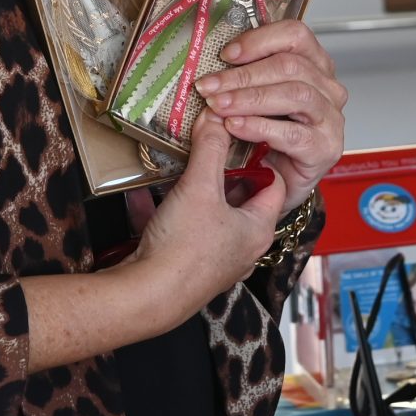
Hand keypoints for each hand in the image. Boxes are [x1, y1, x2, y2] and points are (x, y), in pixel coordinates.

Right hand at [123, 114, 289, 324]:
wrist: (148, 297)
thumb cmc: (184, 248)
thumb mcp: (199, 187)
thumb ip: (210, 148)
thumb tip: (218, 118)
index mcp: (258, 229)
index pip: (274, 184)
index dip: (261, 158)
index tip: (244, 137)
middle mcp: (242, 248)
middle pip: (239, 199)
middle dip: (221, 172)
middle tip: (209, 146)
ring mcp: (215, 261)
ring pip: (208, 215)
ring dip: (192, 192)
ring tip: (178, 167)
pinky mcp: (187, 268)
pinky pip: (180, 231)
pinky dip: (165, 211)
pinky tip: (141, 195)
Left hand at [194, 18, 347, 207]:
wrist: (279, 181)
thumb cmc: (268, 136)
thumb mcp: (256, 97)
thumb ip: (245, 76)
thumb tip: (212, 65)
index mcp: (315, 65)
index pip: (295, 35)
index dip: (259, 40)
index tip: (226, 54)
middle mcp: (327, 88)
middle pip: (290, 66)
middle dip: (243, 75)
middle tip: (210, 85)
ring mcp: (330, 119)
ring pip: (295, 94)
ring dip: (250, 98)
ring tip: (220, 106)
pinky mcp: (325, 148)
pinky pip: (293, 133)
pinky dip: (259, 127)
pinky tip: (236, 127)